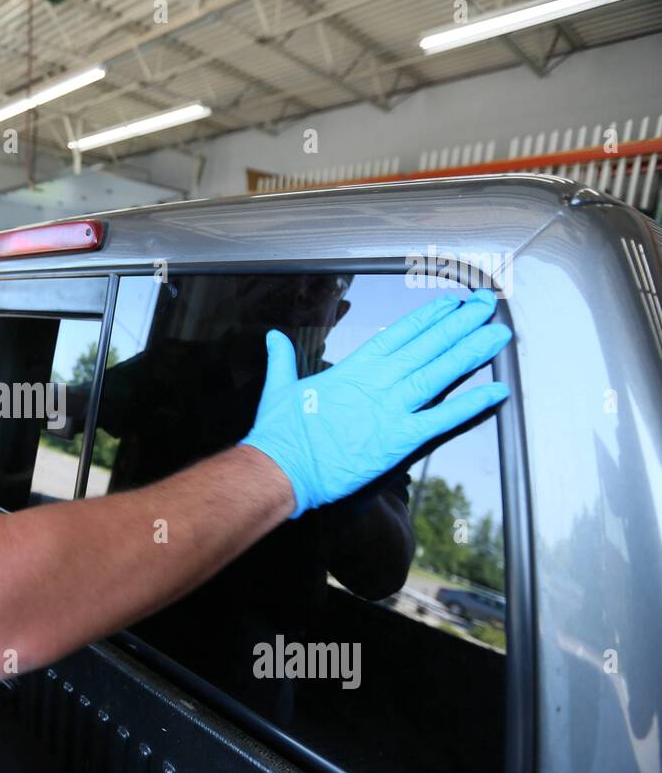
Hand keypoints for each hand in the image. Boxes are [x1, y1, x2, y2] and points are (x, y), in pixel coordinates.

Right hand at [241, 289, 511, 518]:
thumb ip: (282, 359)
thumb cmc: (279, 433)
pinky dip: (471, 404)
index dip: (428, 317)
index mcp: (353, 369)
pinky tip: (496, 390)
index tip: (451, 303)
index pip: (399, 334)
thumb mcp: (280, 388)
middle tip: (488, 305)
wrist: (282, 469)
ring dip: (472, 352)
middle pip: (428, 346)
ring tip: (499, 333)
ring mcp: (391, 409)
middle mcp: (377, 383)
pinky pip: (443, 418)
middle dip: (460, 324)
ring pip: (440, 374)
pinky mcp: (399, 439)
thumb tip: (273, 337)